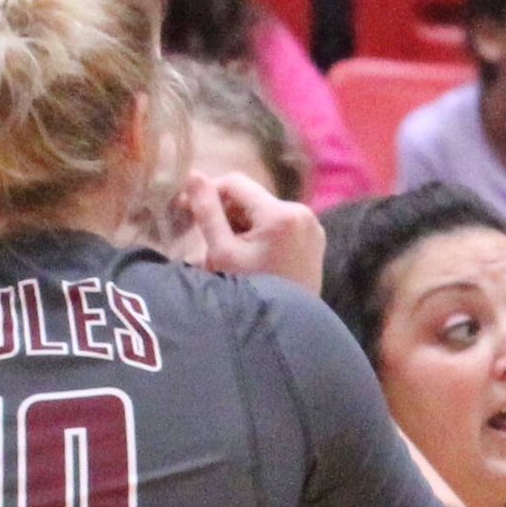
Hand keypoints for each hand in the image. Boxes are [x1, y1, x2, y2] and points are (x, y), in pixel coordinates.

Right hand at [188, 171, 325, 293]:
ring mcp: (313, 227)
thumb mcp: (223, 253)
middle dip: (228, 214)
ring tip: (232, 254)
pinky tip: (253, 257)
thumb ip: (207, 213)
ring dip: (243, 225)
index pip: (236, 183)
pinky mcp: (316, 241)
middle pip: (252, 199)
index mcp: (281, 214)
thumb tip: (193, 175)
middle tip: (210, 241)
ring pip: (265, 212)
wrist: (286, 330)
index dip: (210, 192)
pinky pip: (281, 226)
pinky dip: (262, 234)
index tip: (190, 209)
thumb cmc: (251, 292)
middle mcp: (303, 213)